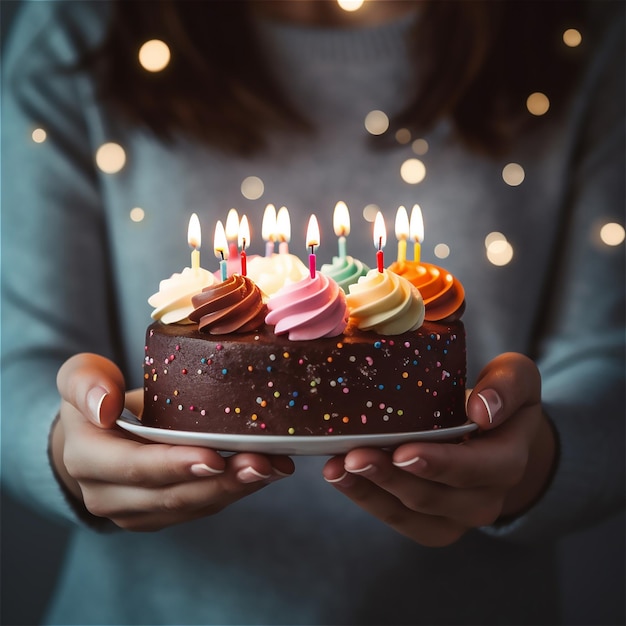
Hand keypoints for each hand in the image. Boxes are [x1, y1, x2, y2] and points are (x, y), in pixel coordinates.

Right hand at [53, 353, 293, 530]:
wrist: (94, 436)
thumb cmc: (95, 399)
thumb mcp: (80, 378)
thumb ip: (85, 382)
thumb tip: (104, 405)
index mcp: (86, 459)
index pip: (134, 466)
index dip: (175, 464)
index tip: (215, 455)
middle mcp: (108, 495)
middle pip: (172, 494)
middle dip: (221, 480)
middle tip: (262, 462)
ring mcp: (137, 511)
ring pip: (193, 505)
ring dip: (238, 487)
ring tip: (275, 466)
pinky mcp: (162, 514)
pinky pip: (203, 506)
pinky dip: (237, 488)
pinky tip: (268, 470)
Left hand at [322, 352, 555, 546]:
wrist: (495, 434)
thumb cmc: (497, 398)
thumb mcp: (516, 377)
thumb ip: (509, 383)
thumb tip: (482, 409)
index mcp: (508, 460)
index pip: (480, 469)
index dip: (442, 463)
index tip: (404, 451)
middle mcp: (484, 498)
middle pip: (436, 498)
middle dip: (392, 478)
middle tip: (355, 456)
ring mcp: (456, 516)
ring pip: (410, 514)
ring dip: (370, 491)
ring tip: (336, 467)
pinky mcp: (430, 523)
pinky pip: (397, 518)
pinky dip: (365, 498)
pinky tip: (338, 475)